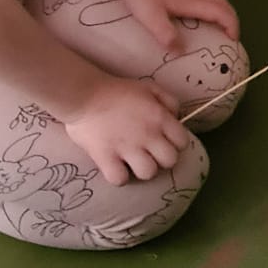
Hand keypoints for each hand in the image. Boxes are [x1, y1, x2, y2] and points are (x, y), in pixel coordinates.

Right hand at [63, 77, 191, 185]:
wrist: (84, 94)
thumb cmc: (117, 90)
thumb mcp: (149, 88)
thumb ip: (168, 101)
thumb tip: (176, 118)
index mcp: (160, 118)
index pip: (183, 142)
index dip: (175, 143)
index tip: (164, 141)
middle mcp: (148, 135)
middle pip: (170, 161)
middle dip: (162, 159)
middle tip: (149, 153)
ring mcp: (127, 148)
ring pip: (148, 173)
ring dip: (142, 169)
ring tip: (132, 161)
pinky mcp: (106, 158)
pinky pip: (120, 179)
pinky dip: (119, 176)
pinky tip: (115, 166)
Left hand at [111, 0, 238, 53]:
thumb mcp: (151, 17)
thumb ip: (167, 36)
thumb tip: (181, 52)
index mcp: (194, 1)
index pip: (223, 13)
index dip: (232, 27)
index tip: (233, 40)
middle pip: (224, 3)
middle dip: (231, 19)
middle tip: (229, 34)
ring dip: (222, 9)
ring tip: (217, 23)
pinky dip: (210, 2)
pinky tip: (196, 7)